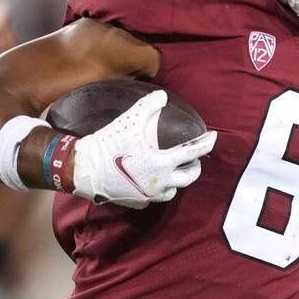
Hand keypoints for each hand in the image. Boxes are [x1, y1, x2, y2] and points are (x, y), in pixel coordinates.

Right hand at [71, 89, 216, 208]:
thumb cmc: (109, 144)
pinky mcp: (138, 202)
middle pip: (189, 177)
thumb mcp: (130, 121)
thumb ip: (149, 106)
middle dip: (195, 166)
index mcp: (163, 163)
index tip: (213, 137)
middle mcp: (161, 183)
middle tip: (194, 157)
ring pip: (173, 190)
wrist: (85, 170)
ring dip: (177, 180)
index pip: (193, 153)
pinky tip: (153, 180)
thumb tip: (162, 95)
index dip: (206, 143)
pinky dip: (159, 188)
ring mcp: (150, 195)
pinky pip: (155, 197)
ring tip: (173, 169)